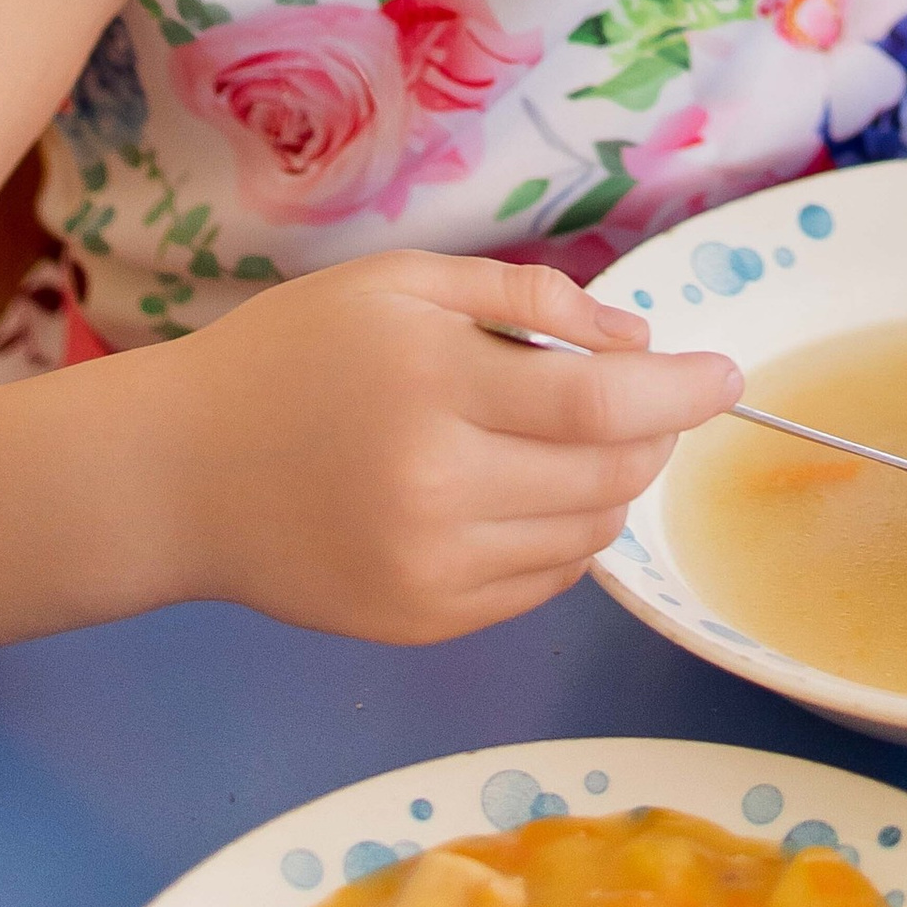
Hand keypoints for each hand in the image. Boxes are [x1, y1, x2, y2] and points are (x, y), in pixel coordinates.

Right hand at [156, 250, 739, 643]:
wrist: (181, 473)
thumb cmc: (294, 354)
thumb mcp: (400, 284)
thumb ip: (524, 298)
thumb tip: (636, 341)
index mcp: (433, 387)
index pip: (602, 405)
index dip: (679, 392)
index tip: (725, 375)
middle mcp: (436, 489)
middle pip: (607, 478)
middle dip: (654, 438)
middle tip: (649, 402)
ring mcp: (429, 569)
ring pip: (584, 538)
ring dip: (612, 488)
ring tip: (576, 442)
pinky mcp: (420, 622)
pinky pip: (539, 585)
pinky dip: (563, 539)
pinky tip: (525, 493)